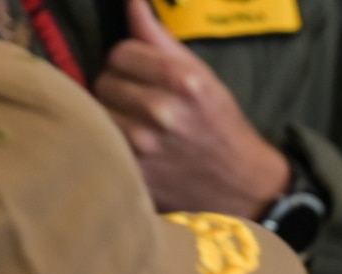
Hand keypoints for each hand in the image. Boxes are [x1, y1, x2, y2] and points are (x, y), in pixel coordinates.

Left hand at [95, 0, 291, 215]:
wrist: (242, 186)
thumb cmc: (221, 126)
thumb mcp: (201, 75)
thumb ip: (159, 38)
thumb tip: (132, 2)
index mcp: (181, 81)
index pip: (120, 52)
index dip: (129, 60)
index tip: (142, 73)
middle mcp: (161, 112)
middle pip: (105, 80)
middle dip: (119, 87)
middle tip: (140, 101)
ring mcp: (144, 146)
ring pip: (98, 112)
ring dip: (112, 115)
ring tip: (135, 124)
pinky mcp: (134, 174)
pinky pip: (101, 142)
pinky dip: (110, 141)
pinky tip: (132, 145)